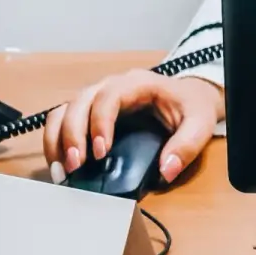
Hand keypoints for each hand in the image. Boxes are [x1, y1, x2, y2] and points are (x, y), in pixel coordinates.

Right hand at [43, 70, 224, 186]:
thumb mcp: (200, 123)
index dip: (99, 123)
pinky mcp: (90, 113)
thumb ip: (187, 145)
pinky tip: (60, 166)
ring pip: (64, 110)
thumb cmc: (192, 107)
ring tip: (63, 169)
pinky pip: (62, 121)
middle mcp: (112, 86)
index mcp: (138, 84)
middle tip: (75, 166)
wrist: (190, 99)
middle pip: (79, 102)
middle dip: (72, 135)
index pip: (109, 97)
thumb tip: (166, 170)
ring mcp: (97, 98)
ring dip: (57, 139)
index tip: (99, 152)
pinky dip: (56, 142)